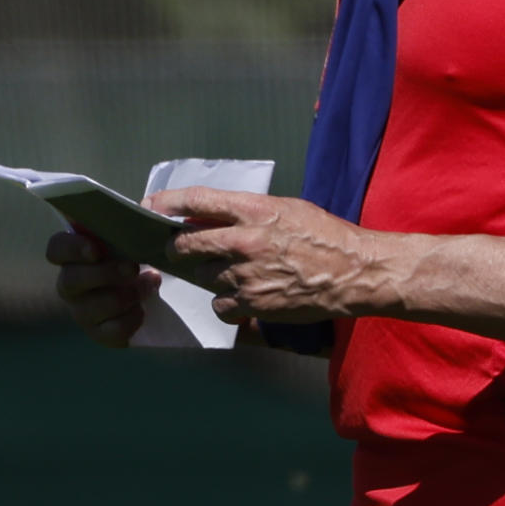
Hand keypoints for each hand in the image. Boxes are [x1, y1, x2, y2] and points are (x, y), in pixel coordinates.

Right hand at [45, 229, 161, 347]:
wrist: (149, 292)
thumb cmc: (132, 257)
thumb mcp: (128, 239)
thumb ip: (124, 227)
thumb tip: (139, 213)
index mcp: (72, 256)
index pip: (56, 249)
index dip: (72, 249)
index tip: (96, 249)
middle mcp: (70, 285)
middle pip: (72, 280)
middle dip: (105, 274)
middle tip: (132, 267)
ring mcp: (82, 312)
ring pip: (93, 307)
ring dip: (126, 296)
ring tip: (149, 285)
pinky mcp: (99, 334)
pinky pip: (111, 331)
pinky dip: (131, 319)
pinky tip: (143, 309)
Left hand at [149, 188, 390, 323]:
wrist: (355, 272)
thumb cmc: (324, 235)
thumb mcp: (285, 209)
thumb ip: (245, 212)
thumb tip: (207, 217)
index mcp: (253, 210)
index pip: (196, 200)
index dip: (167, 202)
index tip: (149, 205)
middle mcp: (244, 241)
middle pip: (186, 244)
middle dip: (174, 248)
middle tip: (175, 249)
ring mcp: (247, 275)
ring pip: (202, 276)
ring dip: (208, 275)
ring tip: (232, 272)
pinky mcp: (253, 304)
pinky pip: (220, 304)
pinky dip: (225, 301)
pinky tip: (242, 295)